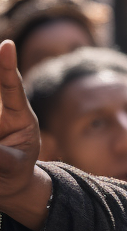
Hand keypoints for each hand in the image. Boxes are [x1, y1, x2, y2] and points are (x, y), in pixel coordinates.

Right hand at [0, 40, 49, 228]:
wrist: (9, 185)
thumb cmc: (16, 172)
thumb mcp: (13, 166)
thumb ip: (2, 158)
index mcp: (20, 117)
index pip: (12, 87)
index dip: (7, 66)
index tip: (6, 45)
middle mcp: (2, 111)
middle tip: (1, 49)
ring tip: (1, 139)